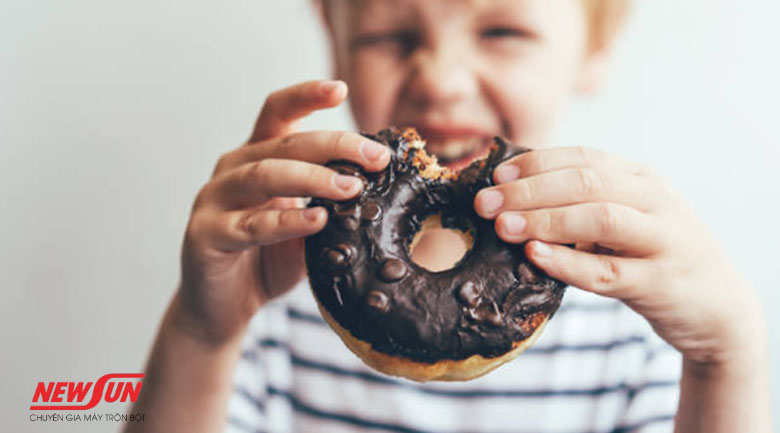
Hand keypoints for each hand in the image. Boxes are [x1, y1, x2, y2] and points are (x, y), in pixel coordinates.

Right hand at [174, 80, 389, 344]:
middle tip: (376, 157)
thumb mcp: (308, 226)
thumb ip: (330, 204)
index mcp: (256, 156)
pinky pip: (251, 225)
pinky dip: (287, 221)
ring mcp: (214, 200)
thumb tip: (381, 188)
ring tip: (353, 187)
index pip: (278, 112)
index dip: (305, 95)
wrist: (224, 308)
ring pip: (264, 174)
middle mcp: (232, 169)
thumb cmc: (268, 260)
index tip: (339, 89)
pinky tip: (318, 220)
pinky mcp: (205, 235)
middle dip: (335, 145)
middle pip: (283, 142)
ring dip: (313, 178)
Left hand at [474, 146, 764, 365]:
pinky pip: (607, 272)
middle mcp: (654, 200)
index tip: (495, 175)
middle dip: (528, 190)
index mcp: (640, 179)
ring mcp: (662, 240)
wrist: (716, 304)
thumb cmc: (652, 256)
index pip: (582, 158)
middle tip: (484, 203)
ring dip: (545, 219)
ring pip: (600, 218)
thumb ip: (581, 204)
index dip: (535, 163)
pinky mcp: (660, 283)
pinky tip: (535, 256)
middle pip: (585, 182)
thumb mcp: (625, 218)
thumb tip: (511, 196)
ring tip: (503, 226)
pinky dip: (568, 262)